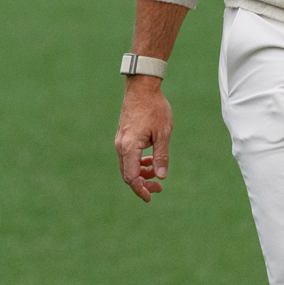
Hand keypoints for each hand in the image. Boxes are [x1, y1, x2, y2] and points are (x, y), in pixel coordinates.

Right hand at [115, 77, 173, 200]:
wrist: (142, 87)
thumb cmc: (154, 108)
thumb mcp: (163, 134)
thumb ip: (161, 156)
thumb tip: (161, 176)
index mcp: (130, 147)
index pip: (131, 176)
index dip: (140, 190)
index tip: (151, 197)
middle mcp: (121, 146)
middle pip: (127, 174)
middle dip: (142, 184)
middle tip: (159, 188)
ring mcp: (120, 140)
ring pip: (127, 165)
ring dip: (141, 172)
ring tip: (156, 172)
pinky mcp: (123, 136)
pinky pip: (127, 156)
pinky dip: (138, 162)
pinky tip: (150, 158)